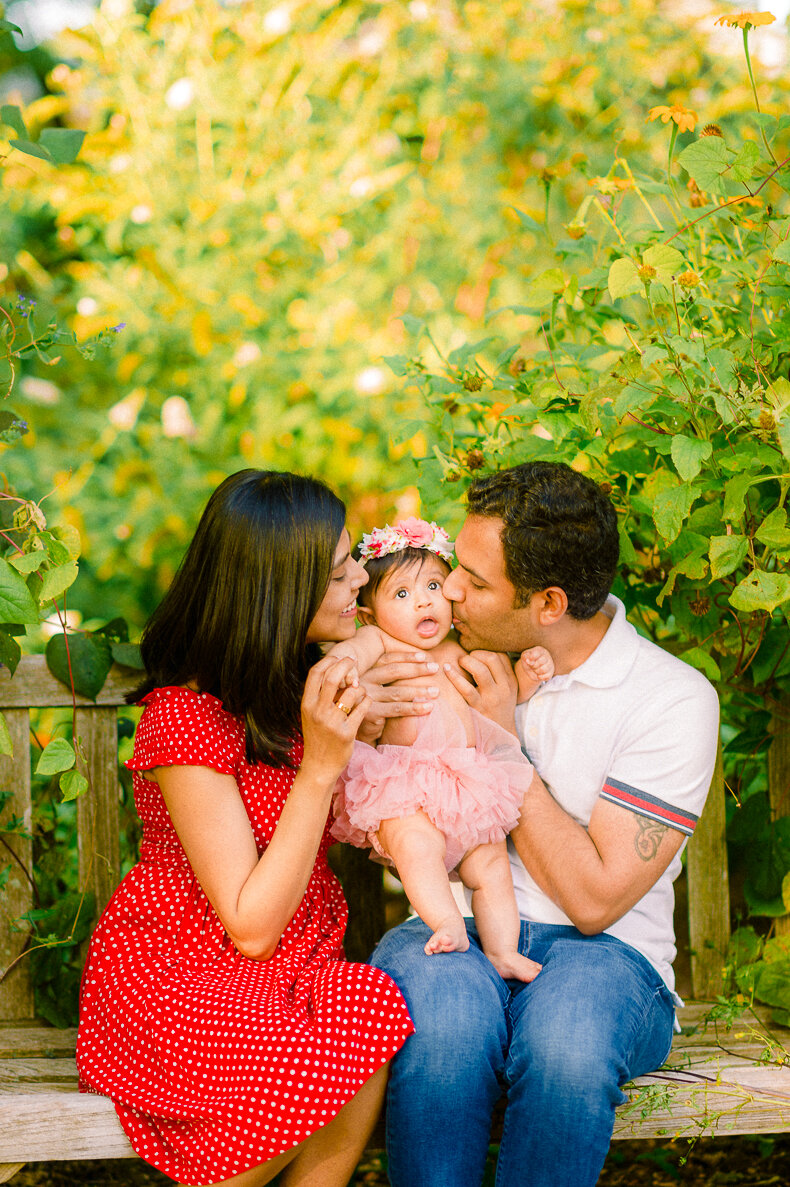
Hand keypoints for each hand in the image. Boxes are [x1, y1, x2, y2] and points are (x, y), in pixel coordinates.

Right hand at [300, 655, 369, 779]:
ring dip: (361, 688)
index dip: (330, 660)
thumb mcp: (311, 714)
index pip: (316, 673)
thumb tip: (334, 668)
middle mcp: (317, 711)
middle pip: (334, 677)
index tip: (341, 656)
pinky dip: (367, 702)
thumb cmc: (318, 737)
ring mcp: (332, 722)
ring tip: (361, 693)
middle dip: (347, 665)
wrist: (319, 767)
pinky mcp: (347, 733)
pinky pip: (363, 708)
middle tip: (355, 661)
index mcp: (306, 704)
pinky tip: (366, 704)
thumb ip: (319, 694)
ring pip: (353, 691)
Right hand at [359, 650, 439, 720]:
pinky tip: (428, 707)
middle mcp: (364, 681)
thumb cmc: (376, 703)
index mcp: (368, 670)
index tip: (425, 656)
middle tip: (435, 668)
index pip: (389, 659)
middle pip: (393, 671)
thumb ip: (393, 674)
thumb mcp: (380, 685)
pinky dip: (414, 708)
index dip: (407, 656)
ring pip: (397, 692)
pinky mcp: (371, 714)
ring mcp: (367, 697)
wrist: (359, 727)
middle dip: (416, 669)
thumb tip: (422, 660)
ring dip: (419, 691)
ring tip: (436, 691)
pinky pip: (397, 709)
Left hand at [442, 650, 517, 735]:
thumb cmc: (499, 708)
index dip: (485, 651)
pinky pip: (466, 689)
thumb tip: (480, 652)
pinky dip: (454, 676)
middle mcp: (503, 687)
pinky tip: (446, 669)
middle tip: (466, 658)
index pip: (501, 656)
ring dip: (466, 661)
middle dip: (475, 653)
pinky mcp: (478, 707)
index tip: (475, 654)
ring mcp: (491, 698)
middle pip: (491, 659)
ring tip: (459, 662)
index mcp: (511, 681)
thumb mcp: (507, 690)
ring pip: (480, 671)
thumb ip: (499, 672)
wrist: (500, 734)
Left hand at [515, 645, 554, 703]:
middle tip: (531, 666)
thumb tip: (527, 660)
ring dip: (537, 671)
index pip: (537, 654)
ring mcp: (550, 664)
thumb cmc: (528, 660)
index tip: (527, 661)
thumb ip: (525, 656)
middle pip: (541, 661)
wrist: (531, 668)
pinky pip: (547, 676)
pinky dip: (540, 677)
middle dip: (534, 666)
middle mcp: (547, 656)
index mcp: (540, 650)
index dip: (531, 658)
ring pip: (544, 669)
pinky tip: (538, 675)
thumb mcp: (524, 656)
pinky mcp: (551, 672)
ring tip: (535, 670)